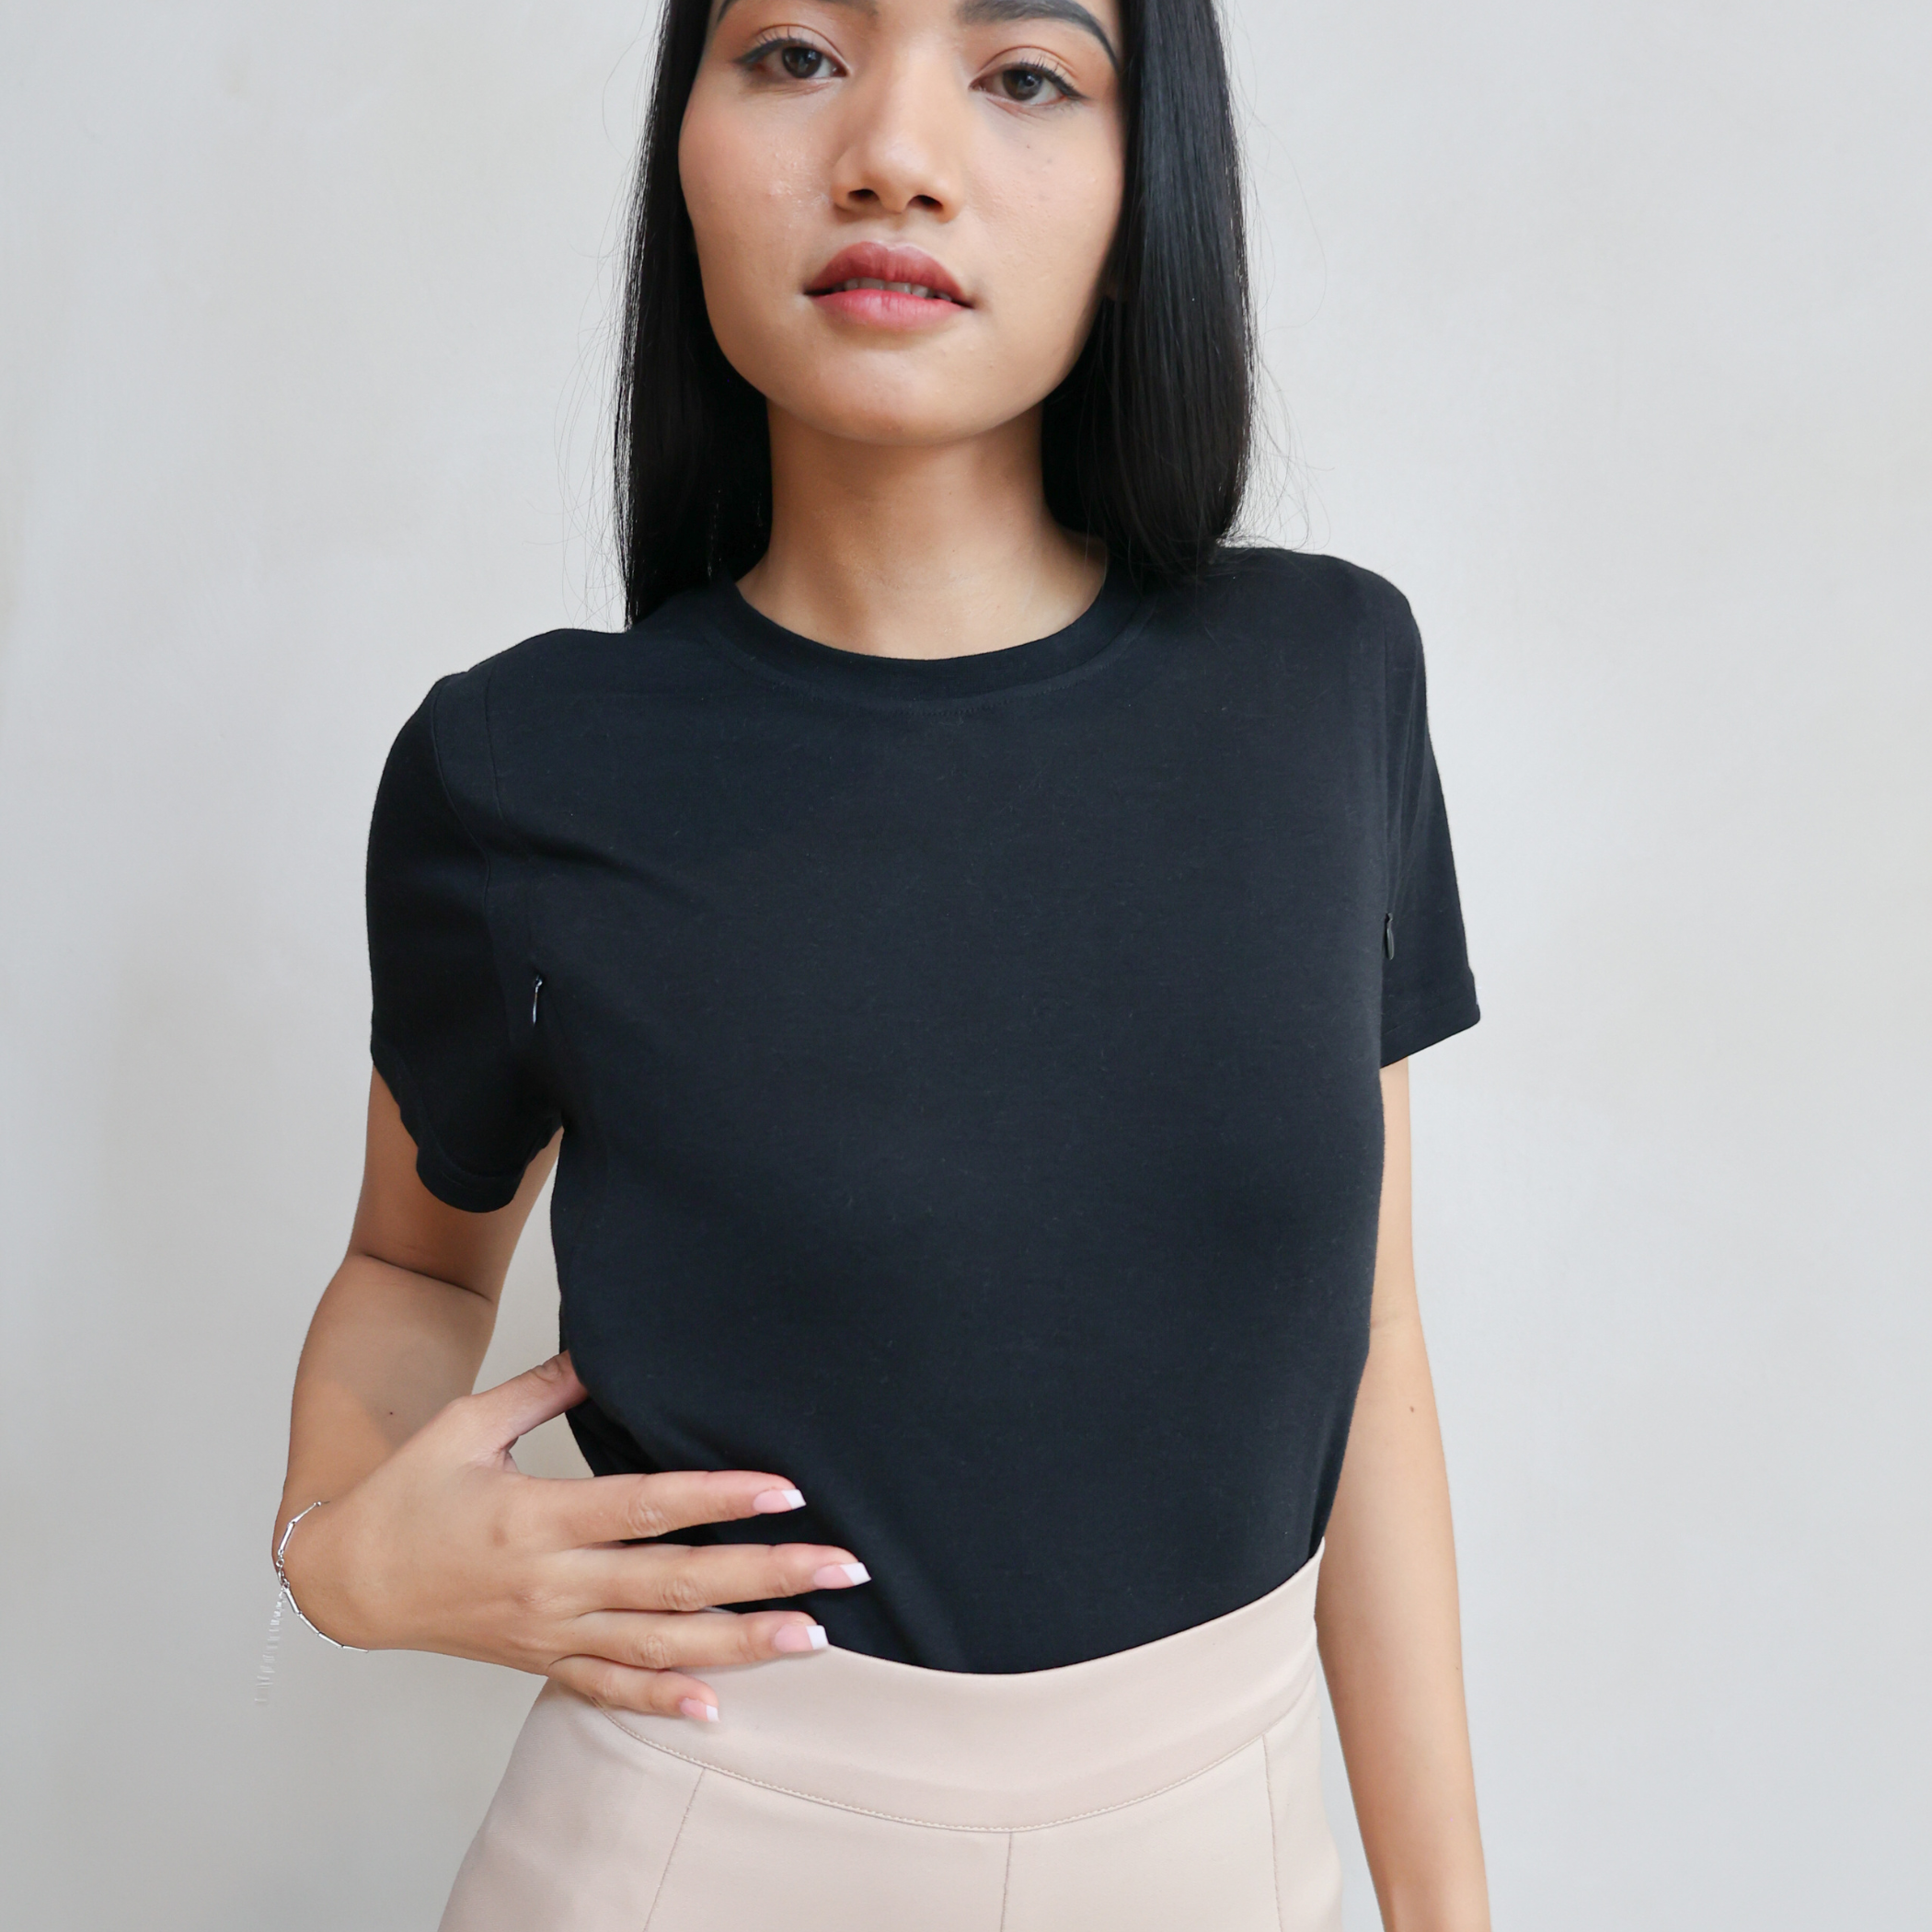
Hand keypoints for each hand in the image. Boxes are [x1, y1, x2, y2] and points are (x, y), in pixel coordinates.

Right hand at [276, 1352, 867, 1720]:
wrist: (347, 1578)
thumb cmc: (410, 1491)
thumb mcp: (467, 1423)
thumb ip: (543, 1386)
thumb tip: (605, 1346)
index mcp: (537, 1517)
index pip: (647, 1508)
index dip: (720, 1498)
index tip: (787, 1490)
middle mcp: (551, 1583)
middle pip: (675, 1584)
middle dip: (767, 1576)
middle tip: (843, 1569)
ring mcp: (549, 1632)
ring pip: (659, 1647)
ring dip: (742, 1644)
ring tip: (814, 1636)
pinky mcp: (540, 1662)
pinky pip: (608, 1690)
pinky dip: (662, 1702)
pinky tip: (720, 1707)